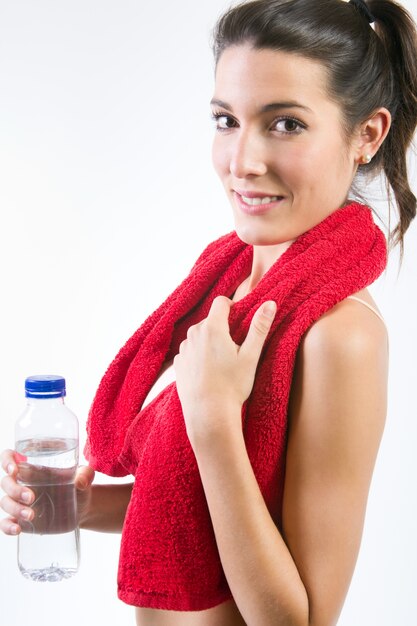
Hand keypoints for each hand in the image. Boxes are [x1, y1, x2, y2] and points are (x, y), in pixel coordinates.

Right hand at [0, 449, 94, 534]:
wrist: (83, 508)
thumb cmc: (79, 484)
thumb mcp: (84, 475)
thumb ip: (85, 474)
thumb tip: (80, 482)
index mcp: (33, 466)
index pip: (9, 457)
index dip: (7, 461)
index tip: (14, 469)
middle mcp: (22, 482)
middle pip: (6, 482)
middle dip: (14, 489)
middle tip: (31, 497)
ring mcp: (19, 501)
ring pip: (5, 502)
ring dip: (14, 508)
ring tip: (31, 515)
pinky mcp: (21, 519)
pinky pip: (5, 523)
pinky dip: (7, 526)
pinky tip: (17, 529)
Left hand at [174, 296, 275, 444]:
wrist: (208, 414)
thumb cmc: (232, 385)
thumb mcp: (251, 356)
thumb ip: (259, 327)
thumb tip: (269, 303)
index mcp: (212, 328)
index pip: (221, 302)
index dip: (232, 307)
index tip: (239, 320)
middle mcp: (193, 334)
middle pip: (210, 320)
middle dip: (222, 328)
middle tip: (234, 349)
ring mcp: (183, 349)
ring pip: (199, 336)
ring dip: (209, 343)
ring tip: (221, 364)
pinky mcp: (178, 364)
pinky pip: (190, 352)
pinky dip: (199, 356)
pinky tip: (209, 373)